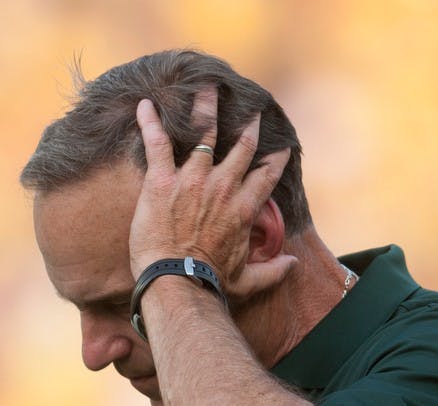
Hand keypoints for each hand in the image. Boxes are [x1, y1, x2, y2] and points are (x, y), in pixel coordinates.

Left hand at [129, 87, 293, 300]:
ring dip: (205, 109)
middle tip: (253, 113)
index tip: (281, 149)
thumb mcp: (247, 281)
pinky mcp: (162, 180)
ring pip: (203, 133)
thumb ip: (272, 272)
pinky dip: (150, 122)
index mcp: (243, 209)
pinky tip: (144, 105)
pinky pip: (156, 142)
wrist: (175, 280)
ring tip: (207, 90)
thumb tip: (292, 266)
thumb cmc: (209, 283)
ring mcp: (192, 179)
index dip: (275, 160)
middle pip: (241, 148)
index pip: (266, 176)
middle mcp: (222, 187)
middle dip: (249, 128)